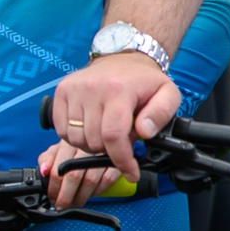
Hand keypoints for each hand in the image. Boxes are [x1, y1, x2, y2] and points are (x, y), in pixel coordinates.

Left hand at [37, 137, 118, 202]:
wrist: (103, 135)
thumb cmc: (78, 146)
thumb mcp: (58, 148)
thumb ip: (47, 158)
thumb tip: (43, 170)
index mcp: (68, 143)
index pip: (58, 170)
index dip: (53, 188)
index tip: (52, 198)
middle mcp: (85, 147)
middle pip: (74, 176)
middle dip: (66, 196)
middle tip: (62, 205)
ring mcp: (102, 154)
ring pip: (90, 181)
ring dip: (81, 197)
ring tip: (75, 203)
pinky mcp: (115, 160)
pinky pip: (107, 180)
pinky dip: (98, 191)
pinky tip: (91, 194)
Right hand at [48, 51, 181, 208]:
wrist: (124, 58)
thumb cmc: (145, 81)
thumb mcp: (168, 95)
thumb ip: (161, 114)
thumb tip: (144, 132)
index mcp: (119, 89)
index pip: (113, 135)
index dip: (122, 160)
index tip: (131, 172)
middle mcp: (92, 88)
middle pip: (94, 141)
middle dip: (111, 149)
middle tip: (123, 136)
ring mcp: (73, 90)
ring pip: (76, 139)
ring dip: (93, 144)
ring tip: (108, 130)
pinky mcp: (61, 92)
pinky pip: (62, 131)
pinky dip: (77, 137)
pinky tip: (92, 127)